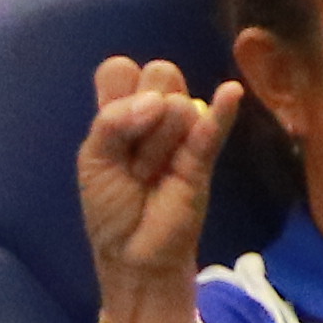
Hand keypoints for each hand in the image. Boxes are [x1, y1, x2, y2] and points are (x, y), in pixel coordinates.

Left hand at [75, 53, 237, 288]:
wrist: (135, 254)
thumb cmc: (110, 207)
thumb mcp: (92, 160)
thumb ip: (112, 121)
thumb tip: (158, 103)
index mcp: (121, 109)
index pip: (120, 69)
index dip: (118, 90)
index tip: (113, 127)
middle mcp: (155, 112)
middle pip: (158, 75)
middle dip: (141, 115)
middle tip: (132, 157)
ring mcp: (183, 131)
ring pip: (177, 105)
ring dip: (157, 145)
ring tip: (150, 175)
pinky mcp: (205, 155)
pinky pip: (215, 124)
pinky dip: (223, 109)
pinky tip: (230, 94)